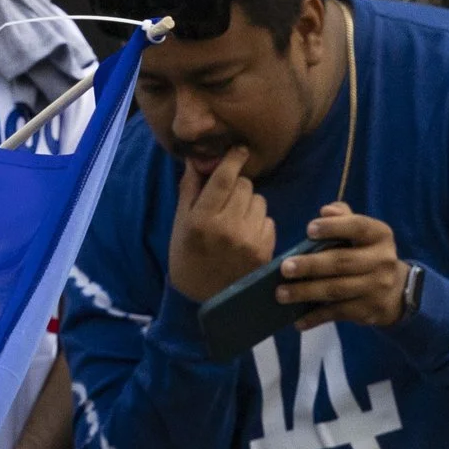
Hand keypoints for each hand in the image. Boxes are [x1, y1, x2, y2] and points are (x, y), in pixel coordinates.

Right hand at [167, 146, 275, 302]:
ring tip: (235, 221)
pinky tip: (245, 236)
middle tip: (226, 199)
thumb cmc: (187, 256)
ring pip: (259, 200)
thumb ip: (190, 189)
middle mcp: (226, 228)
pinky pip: (268, 220)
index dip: (234, 159)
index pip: (224, 178)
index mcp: (200, 220)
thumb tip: (198, 158)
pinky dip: (258, 223)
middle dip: (237, 186)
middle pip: (244, 185)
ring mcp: (248, 240)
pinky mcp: (264, 250)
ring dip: (249, 204)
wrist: (203, 298)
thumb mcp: (180, 223)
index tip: (239, 150)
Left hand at [279, 203, 409, 328]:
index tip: (309, 230)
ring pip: (337, 290)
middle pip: (342, 262)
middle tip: (285, 268)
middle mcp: (382, 260)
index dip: (334, 227)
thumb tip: (326, 210)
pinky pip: (337, 313)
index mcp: (379, 235)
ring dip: (306, 292)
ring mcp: (376, 287)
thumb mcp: (363, 234)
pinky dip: (315, 317)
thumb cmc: (368, 255)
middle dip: (311, 265)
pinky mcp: (368, 310)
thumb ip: (344, 218)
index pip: (358, 227)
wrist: (398, 291)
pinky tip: (297, 321)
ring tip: (281, 293)